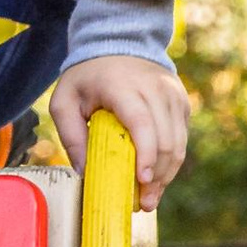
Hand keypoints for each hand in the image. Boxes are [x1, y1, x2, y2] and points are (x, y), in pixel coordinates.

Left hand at [49, 53, 186, 206]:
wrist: (118, 42)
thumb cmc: (86, 77)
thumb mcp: (64, 101)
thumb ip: (70, 135)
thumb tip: (83, 174)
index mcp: (122, 87)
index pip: (142, 123)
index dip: (146, 153)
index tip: (143, 180)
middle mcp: (153, 88)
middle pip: (165, 139)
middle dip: (157, 176)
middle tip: (144, 204)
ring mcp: (171, 93)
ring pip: (178, 141)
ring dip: (167, 173)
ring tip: (151, 198)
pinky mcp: (180, 100)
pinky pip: (182, 136)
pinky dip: (172, 160)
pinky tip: (157, 178)